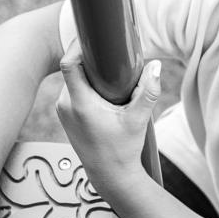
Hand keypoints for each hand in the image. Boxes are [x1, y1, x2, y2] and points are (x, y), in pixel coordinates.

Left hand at [56, 39, 160, 196]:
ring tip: (111, 74)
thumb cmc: (123, 149)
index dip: (78, 47)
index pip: (69, 64)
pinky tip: (104, 89)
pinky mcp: (66, 116)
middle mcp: (66, 105)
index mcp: (80, 103)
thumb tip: (155, 65)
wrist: (111, 176)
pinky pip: (74, 91)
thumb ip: (148, 91)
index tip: (94, 41)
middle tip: (111, 56)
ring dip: (89, 74)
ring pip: (74, 81)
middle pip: (73, 69)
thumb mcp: (138, 119)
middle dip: (91, 60)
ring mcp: (63, 111)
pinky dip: (87, 86)